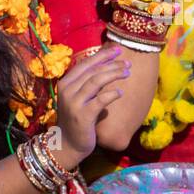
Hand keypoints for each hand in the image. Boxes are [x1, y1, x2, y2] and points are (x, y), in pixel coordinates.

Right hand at [52, 45, 129, 168]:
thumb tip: (106, 66)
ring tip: (127, 72)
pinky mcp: (83, 116)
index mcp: (66, 83)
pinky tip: (120, 92)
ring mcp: (74, 103)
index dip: (102, 55)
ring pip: (96, 82)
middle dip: (111, 64)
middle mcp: (67, 91)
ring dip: (113, 74)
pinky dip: (111, 94)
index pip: (85, 64)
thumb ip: (86, 83)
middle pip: (92, 71)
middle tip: (127, 62)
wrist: (67, 144)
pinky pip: (100, 101)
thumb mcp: (77, 98)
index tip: (117, 50)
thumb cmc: (76, 119)